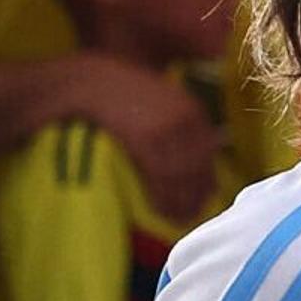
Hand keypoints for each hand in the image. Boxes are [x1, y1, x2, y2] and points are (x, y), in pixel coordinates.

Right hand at [73, 54, 218, 221]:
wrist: (92, 81)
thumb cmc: (122, 95)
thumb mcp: (159, 102)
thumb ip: (177, 126)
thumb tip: (190, 162)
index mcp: (191, 109)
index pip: (208, 153)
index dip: (207, 180)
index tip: (204, 200)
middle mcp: (185, 117)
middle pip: (198, 166)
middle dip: (195, 195)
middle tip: (189, 217)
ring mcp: (166, 127)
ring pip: (181, 174)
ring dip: (180, 201)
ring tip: (175, 219)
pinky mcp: (146, 137)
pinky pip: (161, 174)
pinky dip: (163, 195)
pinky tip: (159, 209)